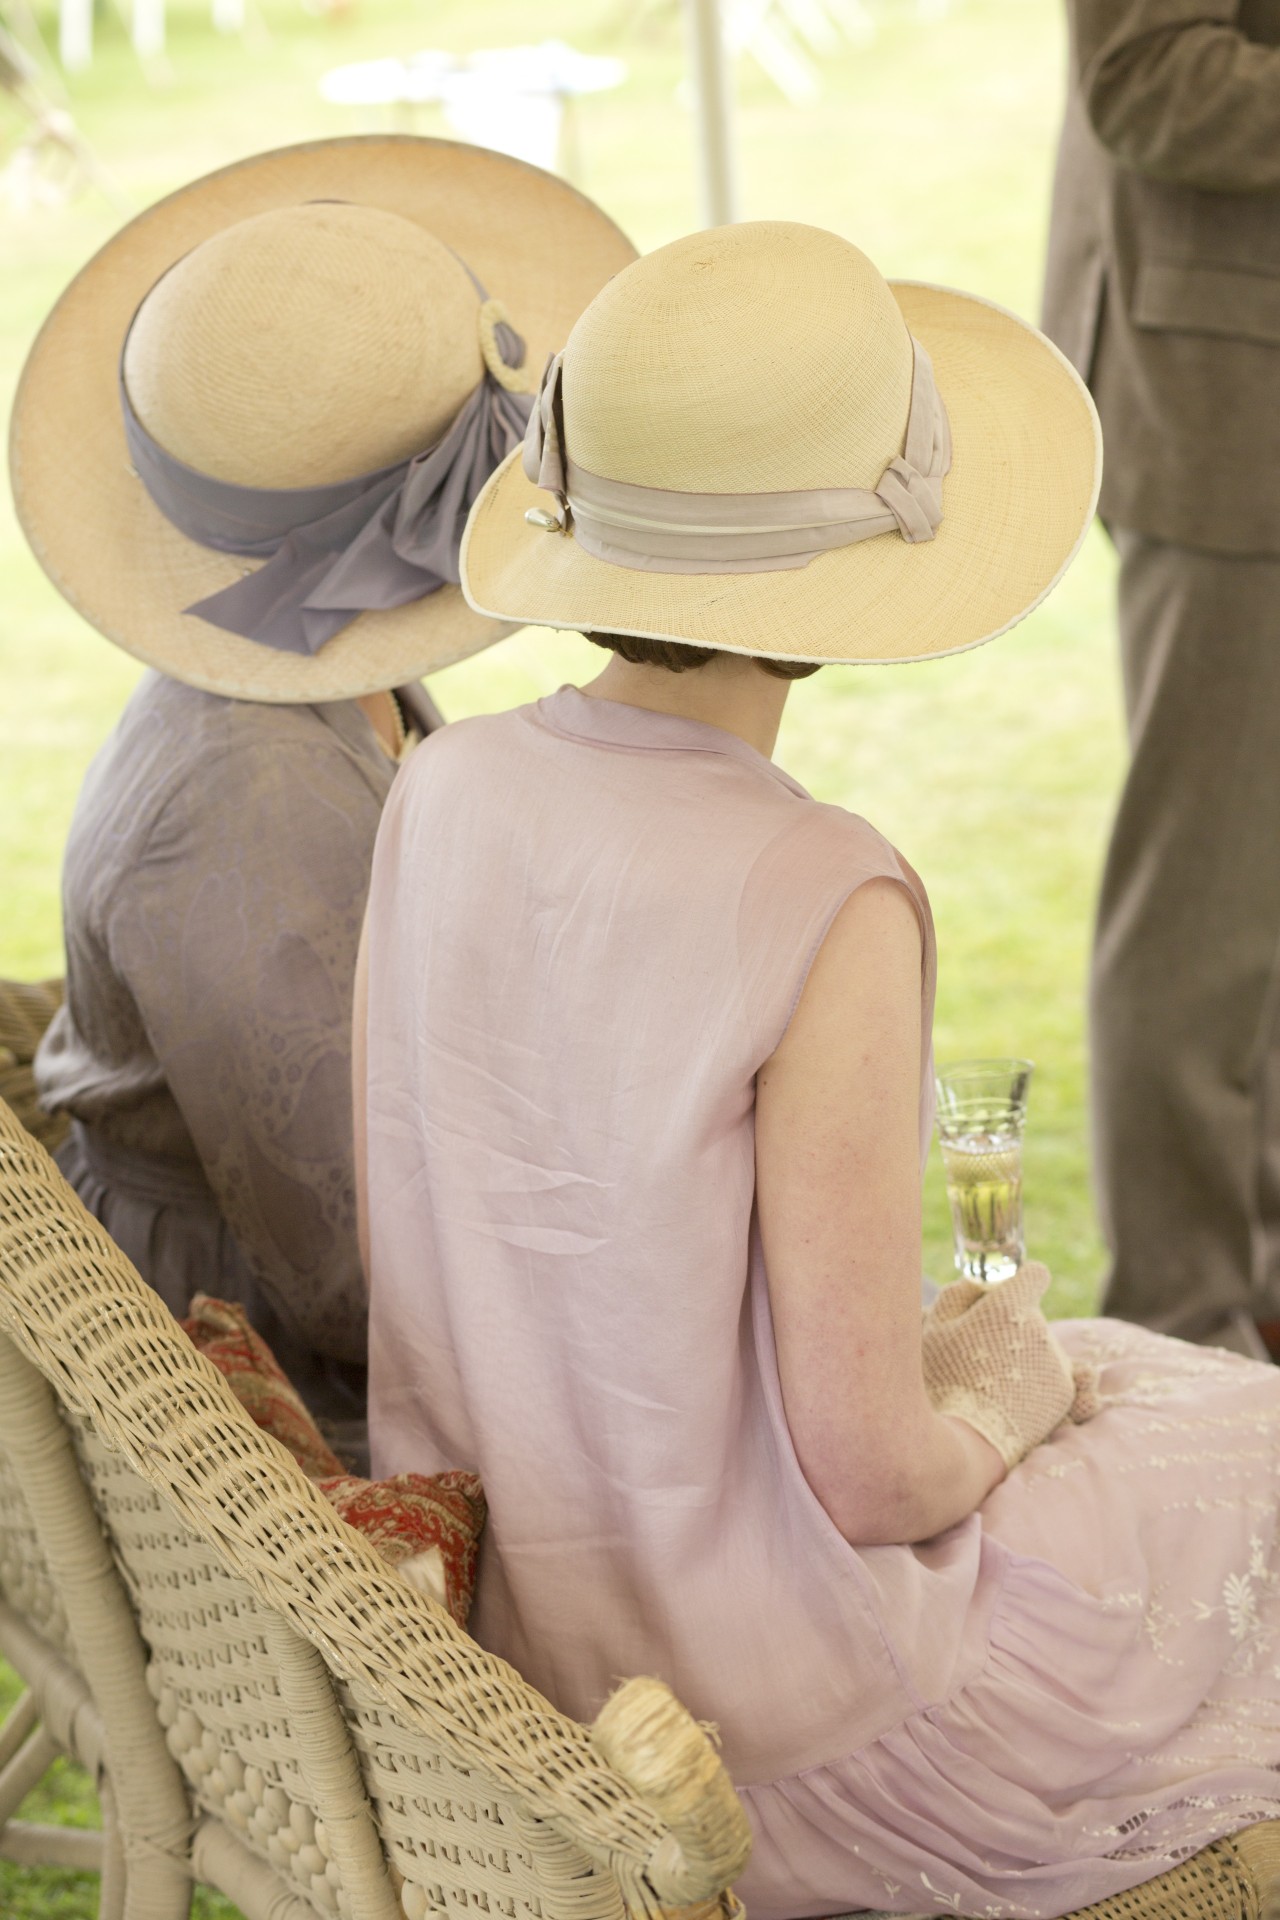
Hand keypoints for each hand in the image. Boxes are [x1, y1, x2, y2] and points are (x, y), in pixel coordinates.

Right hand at [921, 1263, 1099, 1469]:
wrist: (969, 1440)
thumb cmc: (944, 1379)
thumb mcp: (935, 1328)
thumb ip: (958, 1295)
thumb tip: (978, 1284)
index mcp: (1011, 1305)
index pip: (1035, 1274)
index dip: (1020, 1284)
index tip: (1006, 1298)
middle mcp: (1042, 1328)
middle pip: (1031, 1316)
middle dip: (1011, 1328)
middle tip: (981, 1355)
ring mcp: (1057, 1362)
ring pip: (1041, 1347)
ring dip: (1023, 1357)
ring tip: (992, 1384)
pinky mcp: (1065, 1392)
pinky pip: (1051, 1375)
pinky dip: (1034, 1384)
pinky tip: (1008, 1400)